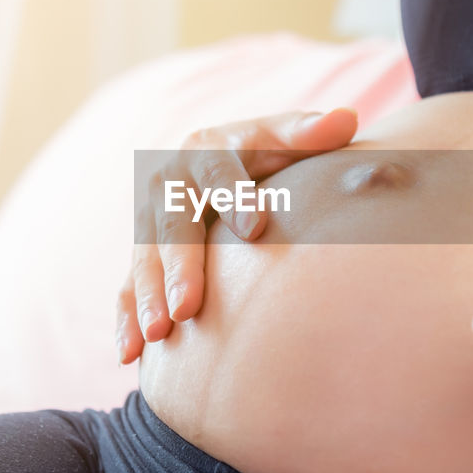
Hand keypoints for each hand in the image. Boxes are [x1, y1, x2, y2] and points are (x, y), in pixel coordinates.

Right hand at [117, 108, 357, 364]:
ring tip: (160, 334)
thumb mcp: (282, 139)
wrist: (216, 162)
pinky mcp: (140, 255)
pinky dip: (125, 319)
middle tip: (188, 307)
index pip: (219, 171)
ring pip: (144, 260)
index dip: (236, 197)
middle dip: (180, 266)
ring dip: (147, 298)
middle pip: (173, 225)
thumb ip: (309, 134)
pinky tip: (129, 354)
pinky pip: (126, 287)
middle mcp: (169, 183)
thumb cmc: (263, 155)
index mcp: (205, 149)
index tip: (255, 227)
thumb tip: (347, 119)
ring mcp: (148, 221)